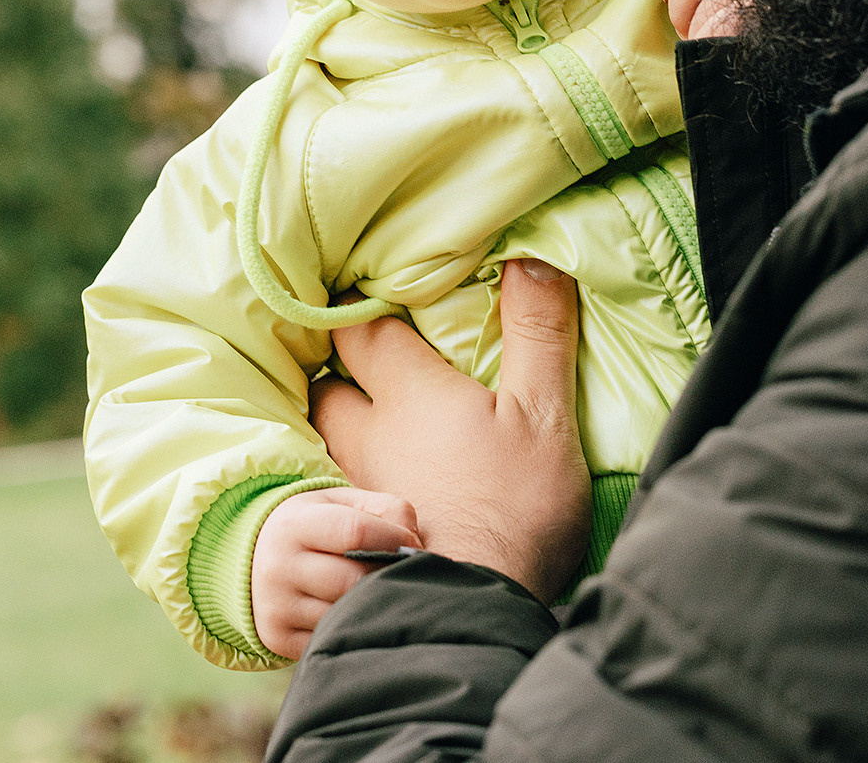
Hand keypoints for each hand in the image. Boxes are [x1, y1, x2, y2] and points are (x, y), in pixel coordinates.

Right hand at [250, 487, 421, 659]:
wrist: (258, 557)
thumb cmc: (319, 526)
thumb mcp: (346, 502)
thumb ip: (388, 511)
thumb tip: (414, 547)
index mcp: (296, 524)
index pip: (356, 532)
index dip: (395, 539)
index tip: (412, 545)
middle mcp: (278, 566)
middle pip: (352, 580)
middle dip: (386, 576)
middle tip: (400, 572)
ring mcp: (276, 606)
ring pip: (344, 614)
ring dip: (373, 605)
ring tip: (381, 591)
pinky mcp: (278, 638)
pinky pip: (331, 638)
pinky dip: (352, 627)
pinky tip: (358, 612)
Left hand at [307, 259, 589, 601]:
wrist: (474, 611)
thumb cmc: (514, 507)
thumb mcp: (544, 413)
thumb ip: (538, 333)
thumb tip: (532, 256)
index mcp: (408, 395)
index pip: (362, 330)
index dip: (362, 307)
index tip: (370, 290)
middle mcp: (367, 437)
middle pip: (326, 387)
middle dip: (337, 370)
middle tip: (359, 359)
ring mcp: (356, 491)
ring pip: (323, 442)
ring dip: (335, 426)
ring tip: (363, 421)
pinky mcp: (358, 538)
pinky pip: (332, 494)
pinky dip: (340, 481)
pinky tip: (368, 488)